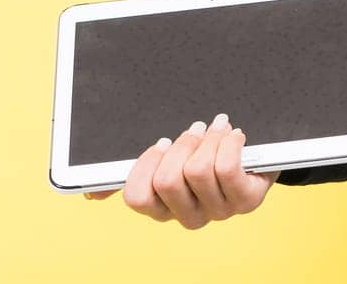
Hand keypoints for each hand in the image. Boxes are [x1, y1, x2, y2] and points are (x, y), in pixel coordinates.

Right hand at [82, 113, 281, 227]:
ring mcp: (219, 212)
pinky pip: (226, 167)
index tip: (162, 142)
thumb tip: (90, 195)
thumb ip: (134, 174)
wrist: (256, 155)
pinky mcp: (246, 201)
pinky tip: (233, 136)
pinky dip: (228, 142)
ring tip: (216, 130)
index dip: (146, 164)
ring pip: (198, 170)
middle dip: (181, 145)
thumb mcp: (168, 161)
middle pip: (168, 180)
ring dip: (207, 140)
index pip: (137, 198)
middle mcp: (189, 216)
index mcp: (164, 209)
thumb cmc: (205, 156)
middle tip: (193, 131)